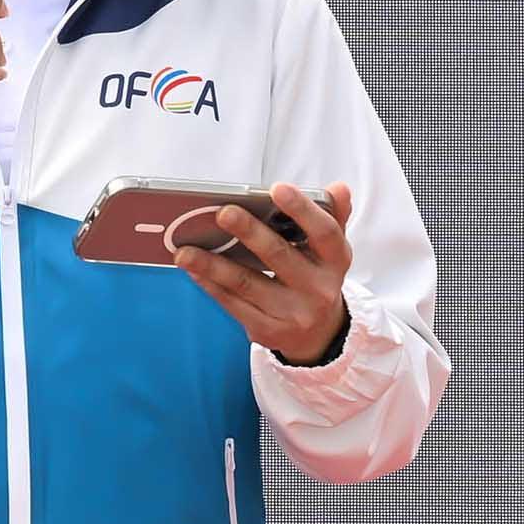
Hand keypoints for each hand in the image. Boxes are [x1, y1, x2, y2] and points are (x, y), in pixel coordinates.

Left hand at [175, 182, 355, 363]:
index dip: (302, 210)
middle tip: (223, 212)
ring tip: (184, 249)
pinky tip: (192, 269)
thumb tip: (338, 187)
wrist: (319, 336)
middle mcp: (318, 289)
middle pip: (280, 256)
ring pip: (247, 283)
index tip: (277, 188)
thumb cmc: (315, 277)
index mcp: (336, 261)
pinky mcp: (268, 331)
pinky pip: (233, 305)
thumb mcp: (329, 250)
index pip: (324, 232)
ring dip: (213, 264)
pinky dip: (210, 285)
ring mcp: (293, 314)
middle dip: (250, 233)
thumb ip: (332, 216)